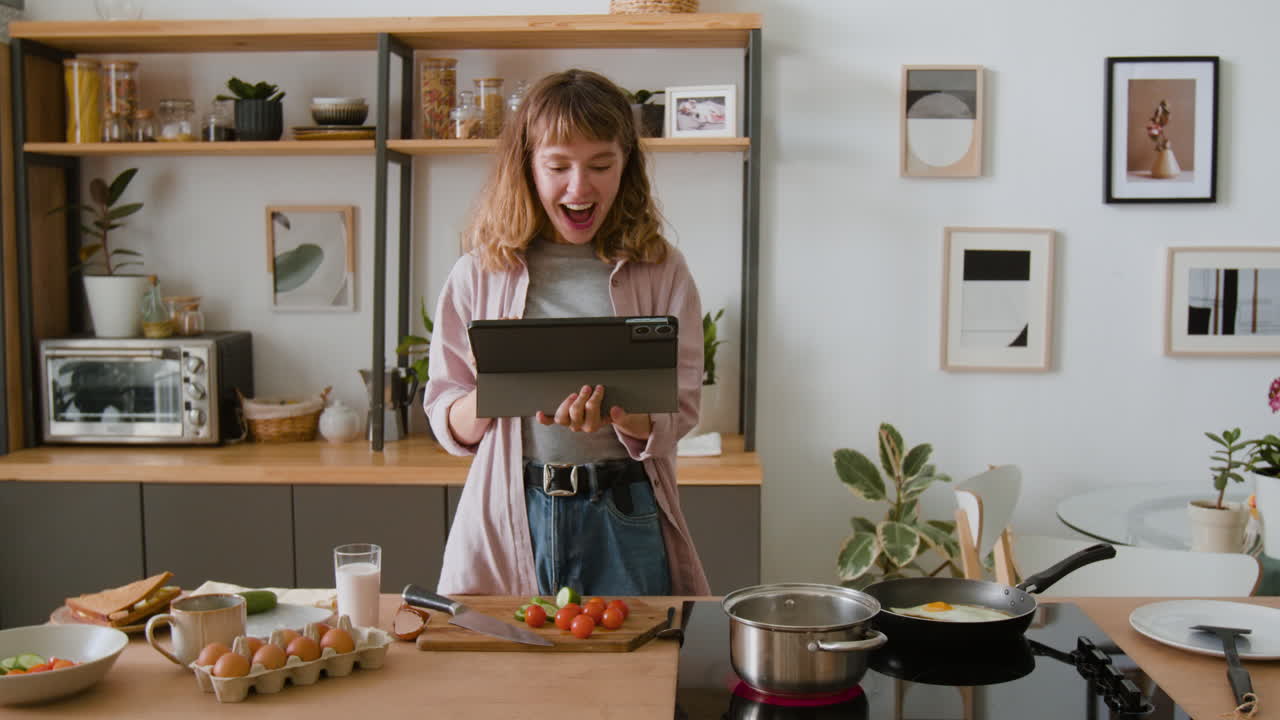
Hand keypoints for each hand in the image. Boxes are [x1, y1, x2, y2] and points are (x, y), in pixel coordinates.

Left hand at [536, 385, 650, 439]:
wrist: (602, 417)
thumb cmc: (608, 412)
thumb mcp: (617, 414)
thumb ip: (620, 415)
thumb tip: (616, 410)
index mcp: (593, 425)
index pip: (592, 413)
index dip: (595, 399)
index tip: (599, 387)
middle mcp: (579, 427)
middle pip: (576, 412)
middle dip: (582, 398)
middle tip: (588, 387)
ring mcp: (568, 423)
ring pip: (562, 417)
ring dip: (567, 403)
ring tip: (575, 393)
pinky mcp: (561, 420)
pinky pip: (550, 421)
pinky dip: (544, 419)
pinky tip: (539, 413)